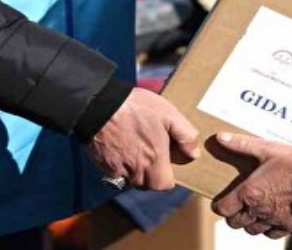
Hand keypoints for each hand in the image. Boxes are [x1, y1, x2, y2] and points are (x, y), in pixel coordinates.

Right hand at [85, 88, 199, 190]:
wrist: (98, 105)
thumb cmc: (135, 108)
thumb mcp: (169, 114)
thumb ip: (185, 135)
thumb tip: (193, 154)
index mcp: (153, 160)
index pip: (164, 185)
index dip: (167, 176)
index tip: (166, 160)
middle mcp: (135, 170)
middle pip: (146, 184)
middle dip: (151, 174)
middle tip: (151, 151)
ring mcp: (116, 169)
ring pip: (130, 179)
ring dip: (136, 169)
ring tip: (136, 147)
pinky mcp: (102, 164)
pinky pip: (115, 172)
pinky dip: (120, 164)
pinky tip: (121, 146)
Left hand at [211, 132, 291, 237]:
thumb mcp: (268, 149)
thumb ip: (242, 144)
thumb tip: (220, 137)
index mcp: (249, 193)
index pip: (223, 209)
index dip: (220, 205)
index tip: (223, 200)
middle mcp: (258, 211)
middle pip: (235, 223)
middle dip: (234, 215)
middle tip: (239, 204)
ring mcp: (274, 221)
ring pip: (252, 230)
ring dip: (250, 222)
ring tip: (255, 210)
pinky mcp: (289, 226)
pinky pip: (271, 234)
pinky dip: (268, 228)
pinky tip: (272, 216)